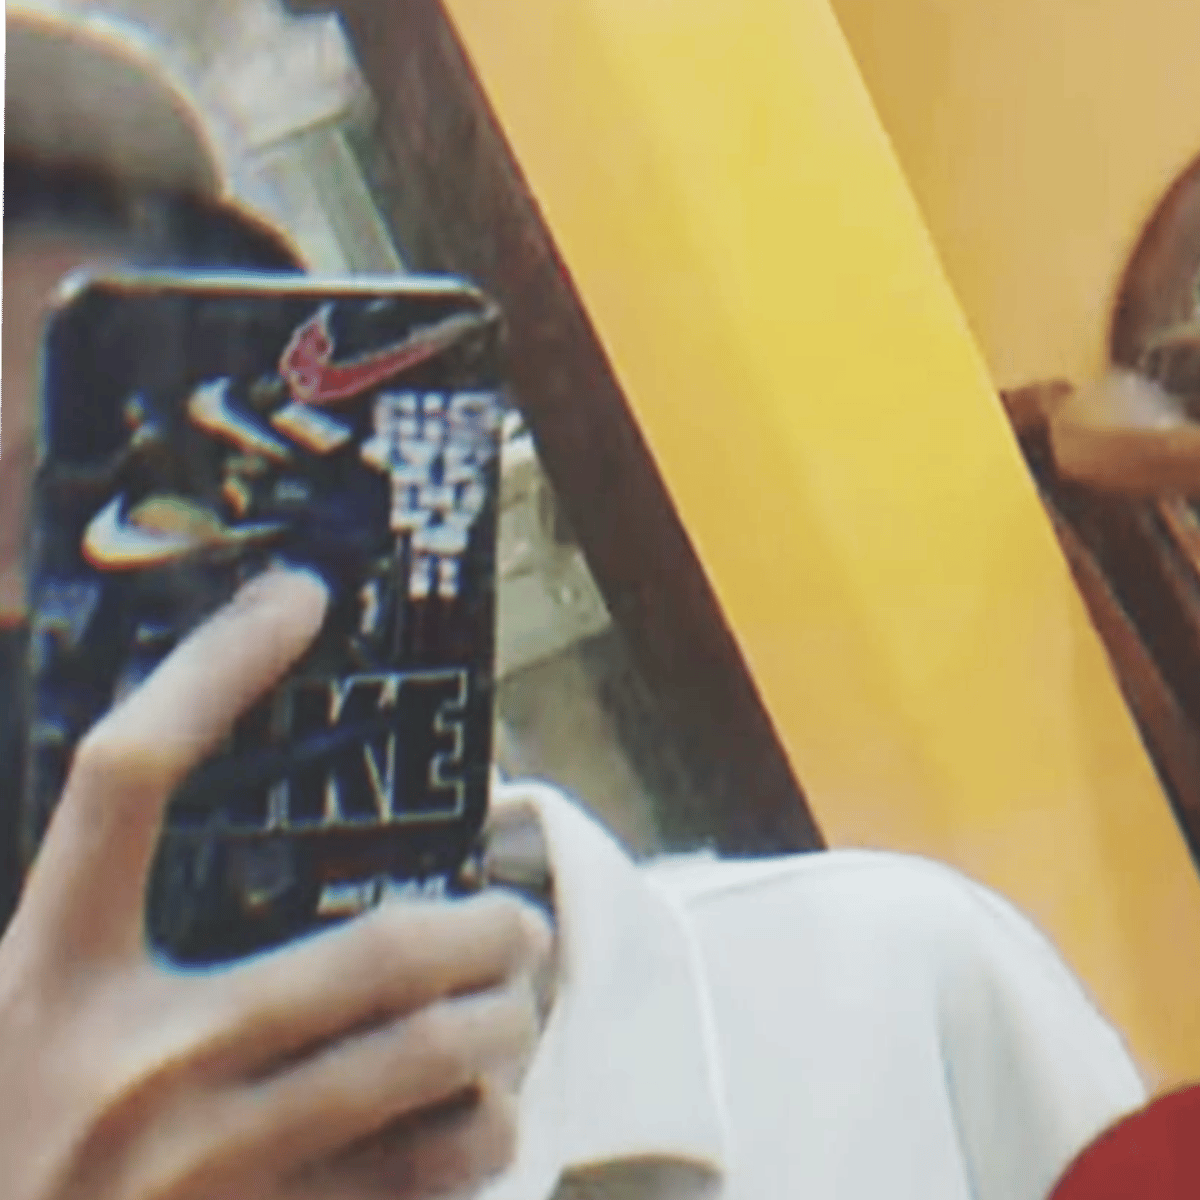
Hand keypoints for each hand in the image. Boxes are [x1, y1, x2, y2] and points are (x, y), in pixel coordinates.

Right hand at [0, 566, 549, 1199]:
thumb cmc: (14, 1128)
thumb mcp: (25, 1009)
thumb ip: (107, 914)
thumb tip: (249, 823)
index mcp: (50, 975)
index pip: (124, 777)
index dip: (211, 668)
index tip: (298, 597)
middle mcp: (135, 1067)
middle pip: (371, 956)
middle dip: (486, 932)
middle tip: (518, 923)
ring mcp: (207, 1172)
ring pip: (424, 1070)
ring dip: (502, 1030)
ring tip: (513, 1011)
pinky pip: (421, 1179)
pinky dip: (477, 1137)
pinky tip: (478, 1116)